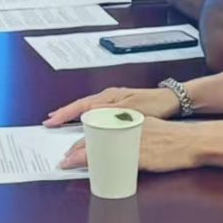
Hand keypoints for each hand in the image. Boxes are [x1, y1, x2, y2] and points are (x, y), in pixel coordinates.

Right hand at [44, 85, 180, 127]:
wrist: (171, 100)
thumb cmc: (153, 104)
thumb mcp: (129, 110)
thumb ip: (108, 112)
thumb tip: (87, 116)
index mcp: (108, 98)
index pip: (80, 106)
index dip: (64, 114)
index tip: (50, 121)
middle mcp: (109, 98)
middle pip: (81, 106)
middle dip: (64, 114)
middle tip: (50, 123)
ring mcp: (114, 102)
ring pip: (88, 109)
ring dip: (74, 116)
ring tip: (62, 122)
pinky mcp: (120, 108)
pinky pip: (97, 113)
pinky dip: (86, 118)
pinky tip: (84, 124)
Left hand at [60, 116, 201, 172]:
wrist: (191, 141)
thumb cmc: (173, 136)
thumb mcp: (149, 127)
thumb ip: (132, 131)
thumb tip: (118, 142)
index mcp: (129, 120)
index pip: (98, 126)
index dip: (83, 137)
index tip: (71, 146)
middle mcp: (127, 128)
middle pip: (95, 137)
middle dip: (76, 148)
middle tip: (64, 158)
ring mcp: (131, 142)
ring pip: (100, 148)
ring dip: (81, 157)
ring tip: (68, 163)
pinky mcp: (138, 156)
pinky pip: (113, 161)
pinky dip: (98, 166)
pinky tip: (90, 171)